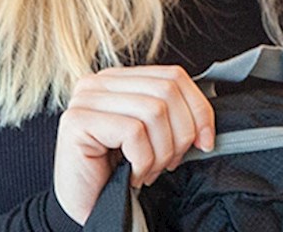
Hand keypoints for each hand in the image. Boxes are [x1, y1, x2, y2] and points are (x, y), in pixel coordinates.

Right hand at [52, 65, 213, 224]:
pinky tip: (130, 174)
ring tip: (148, 170)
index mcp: (119, 80)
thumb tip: (206, 122)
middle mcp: (99, 83)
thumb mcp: (152, 136)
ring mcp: (85, 100)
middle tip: (170, 162)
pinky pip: (133, 132)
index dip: (198, 109)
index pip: (173, 76)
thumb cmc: (117, 171)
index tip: (205, 140)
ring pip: (154, 111)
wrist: (88, 205)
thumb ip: (172, 114)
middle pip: (167, 92)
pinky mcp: (76, 121)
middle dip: (181, 134)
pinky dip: (141, 160)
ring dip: (161, 152)